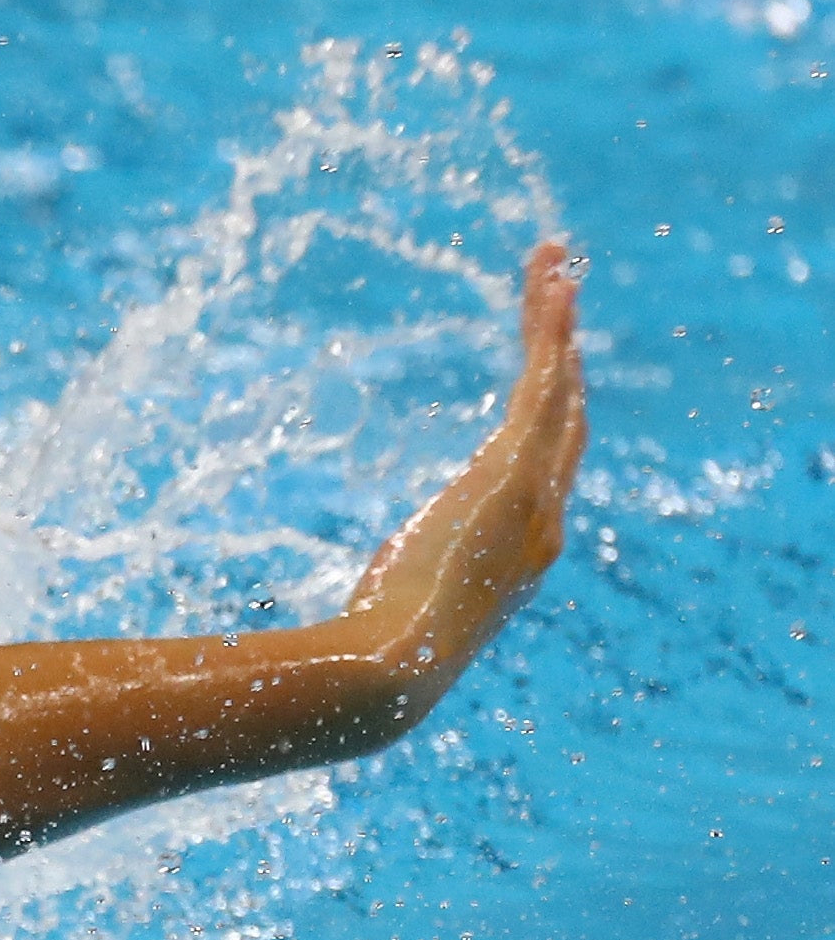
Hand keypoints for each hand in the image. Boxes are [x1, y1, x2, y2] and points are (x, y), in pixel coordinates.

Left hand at [341, 239, 585, 688]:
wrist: (393, 672)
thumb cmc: (377, 654)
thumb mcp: (395, 604)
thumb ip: (400, 578)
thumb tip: (372, 578)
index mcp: (521, 552)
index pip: (546, 468)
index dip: (552, 419)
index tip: (548, 377)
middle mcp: (544, 522)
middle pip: (567, 419)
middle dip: (566, 356)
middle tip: (562, 297)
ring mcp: (536, 497)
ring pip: (559, 390)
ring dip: (558, 325)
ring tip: (554, 267)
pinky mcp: (512, 474)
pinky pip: (540, 386)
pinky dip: (549, 334)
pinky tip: (551, 288)